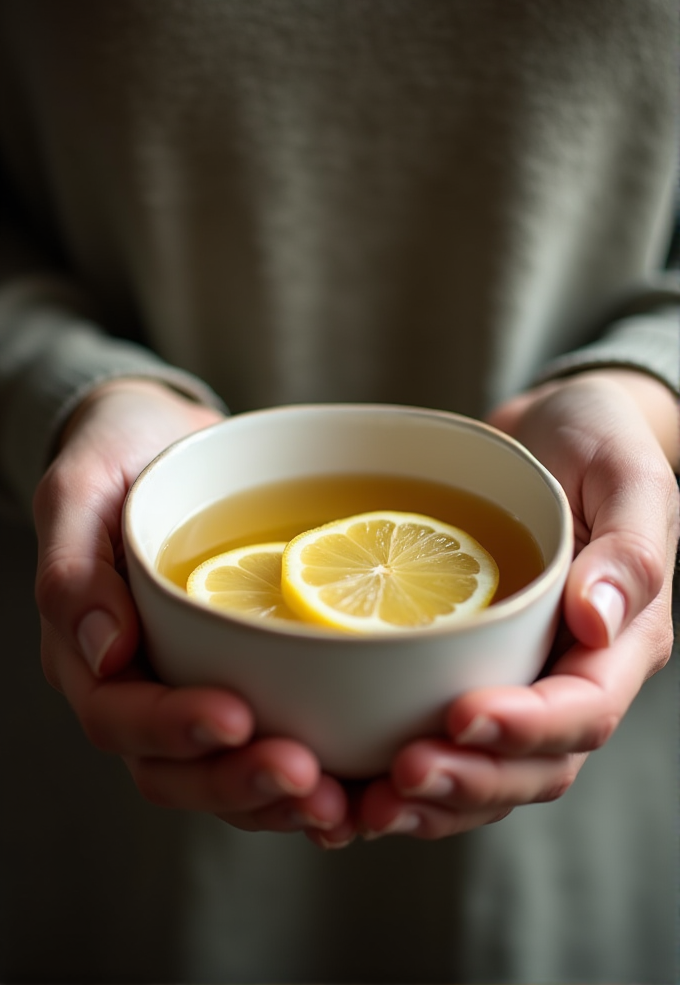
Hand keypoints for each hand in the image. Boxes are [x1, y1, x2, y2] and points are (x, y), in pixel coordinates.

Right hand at [34, 380, 350, 839]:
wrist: (171, 444)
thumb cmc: (119, 455)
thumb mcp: (82, 489)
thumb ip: (74, 568)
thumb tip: (102, 653)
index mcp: (89, 651)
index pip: (118, 714)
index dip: (172, 729)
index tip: (236, 717)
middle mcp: (140, 686)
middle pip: (175, 769)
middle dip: (239, 782)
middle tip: (307, 776)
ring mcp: (194, 688)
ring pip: (226, 774)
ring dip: (281, 798)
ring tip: (345, 801)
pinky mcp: (247, 679)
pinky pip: (271, 742)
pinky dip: (315, 771)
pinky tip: (362, 779)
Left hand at [354, 370, 678, 839]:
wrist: (548, 432)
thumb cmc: (595, 440)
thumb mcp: (624, 472)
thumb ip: (629, 547)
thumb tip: (598, 621)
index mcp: (622, 639)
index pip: (585, 709)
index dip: (529, 728)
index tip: (463, 715)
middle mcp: (573, 674)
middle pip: (536, 765)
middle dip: (470, 780)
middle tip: (399, 776)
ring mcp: (522, 679)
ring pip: (489, 773)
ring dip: (432, 800)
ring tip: (364, 805)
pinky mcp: (472, 671)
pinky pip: (446, 741)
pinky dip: (401, 773)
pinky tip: (346, 783)